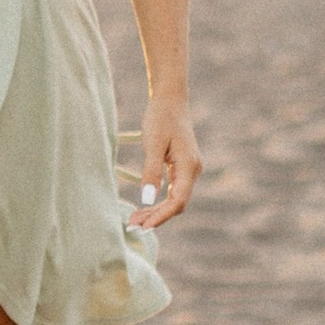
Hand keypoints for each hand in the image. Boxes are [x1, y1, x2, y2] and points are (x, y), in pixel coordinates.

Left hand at [129, 101, 201, 228]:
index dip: (161, 215)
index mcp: (189, 166)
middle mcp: (193, 170)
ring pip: (174, 198)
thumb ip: (151, 171)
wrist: (170, 99)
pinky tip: (143, 206)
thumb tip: (147, 199)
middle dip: (156, 216)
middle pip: (176, 203)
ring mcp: (188, 169)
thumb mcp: (152, 143)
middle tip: (132, 224)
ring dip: (155, 210)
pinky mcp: (181, 167)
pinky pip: (172, 190)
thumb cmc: (160, 117)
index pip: (178, 201)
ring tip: (134, 218)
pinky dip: (158, 199)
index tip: (144, 225)